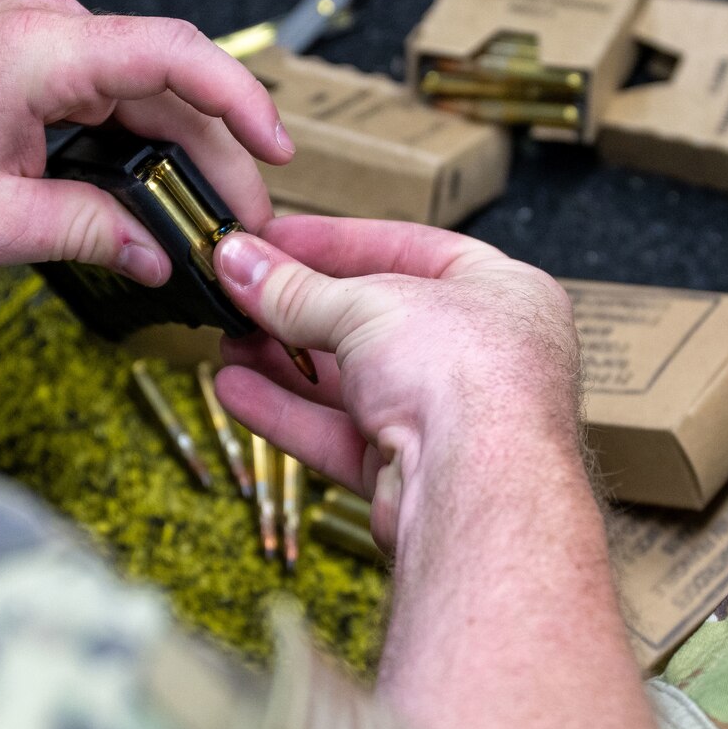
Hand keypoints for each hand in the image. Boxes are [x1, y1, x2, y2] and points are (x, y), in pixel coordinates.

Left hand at [0, 0, 291, 279]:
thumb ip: (87, 235)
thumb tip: (159, 257)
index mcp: (43, 50)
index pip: (178, 55)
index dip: (242, 102)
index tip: (280, 153)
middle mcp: (46, 25)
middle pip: (167, 81)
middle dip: (217, 153)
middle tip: (245, 227)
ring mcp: (31, 35)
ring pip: (137, 89)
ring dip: (178, 149)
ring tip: (209, 219)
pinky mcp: (17, 57)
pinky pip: (100, 92)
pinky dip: (135, 138)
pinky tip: (153, 191)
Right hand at [211, 216, 585, 555]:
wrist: (477, 489)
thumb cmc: (468, 379)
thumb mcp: (367, 306)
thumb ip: (295, 290)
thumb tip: (241, 262)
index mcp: (499, 293)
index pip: (407, 249)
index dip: (335, 242)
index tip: (275, 239)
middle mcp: (479, 356)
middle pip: (372, 320)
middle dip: (298, 308)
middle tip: (240, 290)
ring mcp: (445, 417)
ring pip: (350, 382)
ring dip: (284, 362)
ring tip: (228, 341)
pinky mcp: (409, 472)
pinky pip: (338, 434)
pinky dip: (286, 412)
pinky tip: (236, 390)